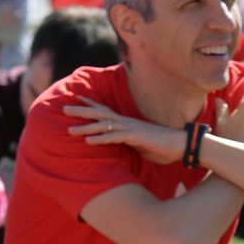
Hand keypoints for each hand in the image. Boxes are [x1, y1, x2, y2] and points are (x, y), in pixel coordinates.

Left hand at [68, 100, 185, 163]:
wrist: (179, 144)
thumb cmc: (160, 145)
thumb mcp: (139, 143)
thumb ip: (128, 141)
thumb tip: (120, 144)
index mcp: (126, 122)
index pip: (105, 110)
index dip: (90, 104)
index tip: (76, 99)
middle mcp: (126, 122)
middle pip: (99, 114)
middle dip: (81, 111)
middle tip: (63, 108)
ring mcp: (130, 128)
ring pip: (104, 125)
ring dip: (86, 127)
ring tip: (69, 130)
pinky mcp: (135, 137)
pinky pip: (115, 137)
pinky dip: (101, 139)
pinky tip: (89, 142)